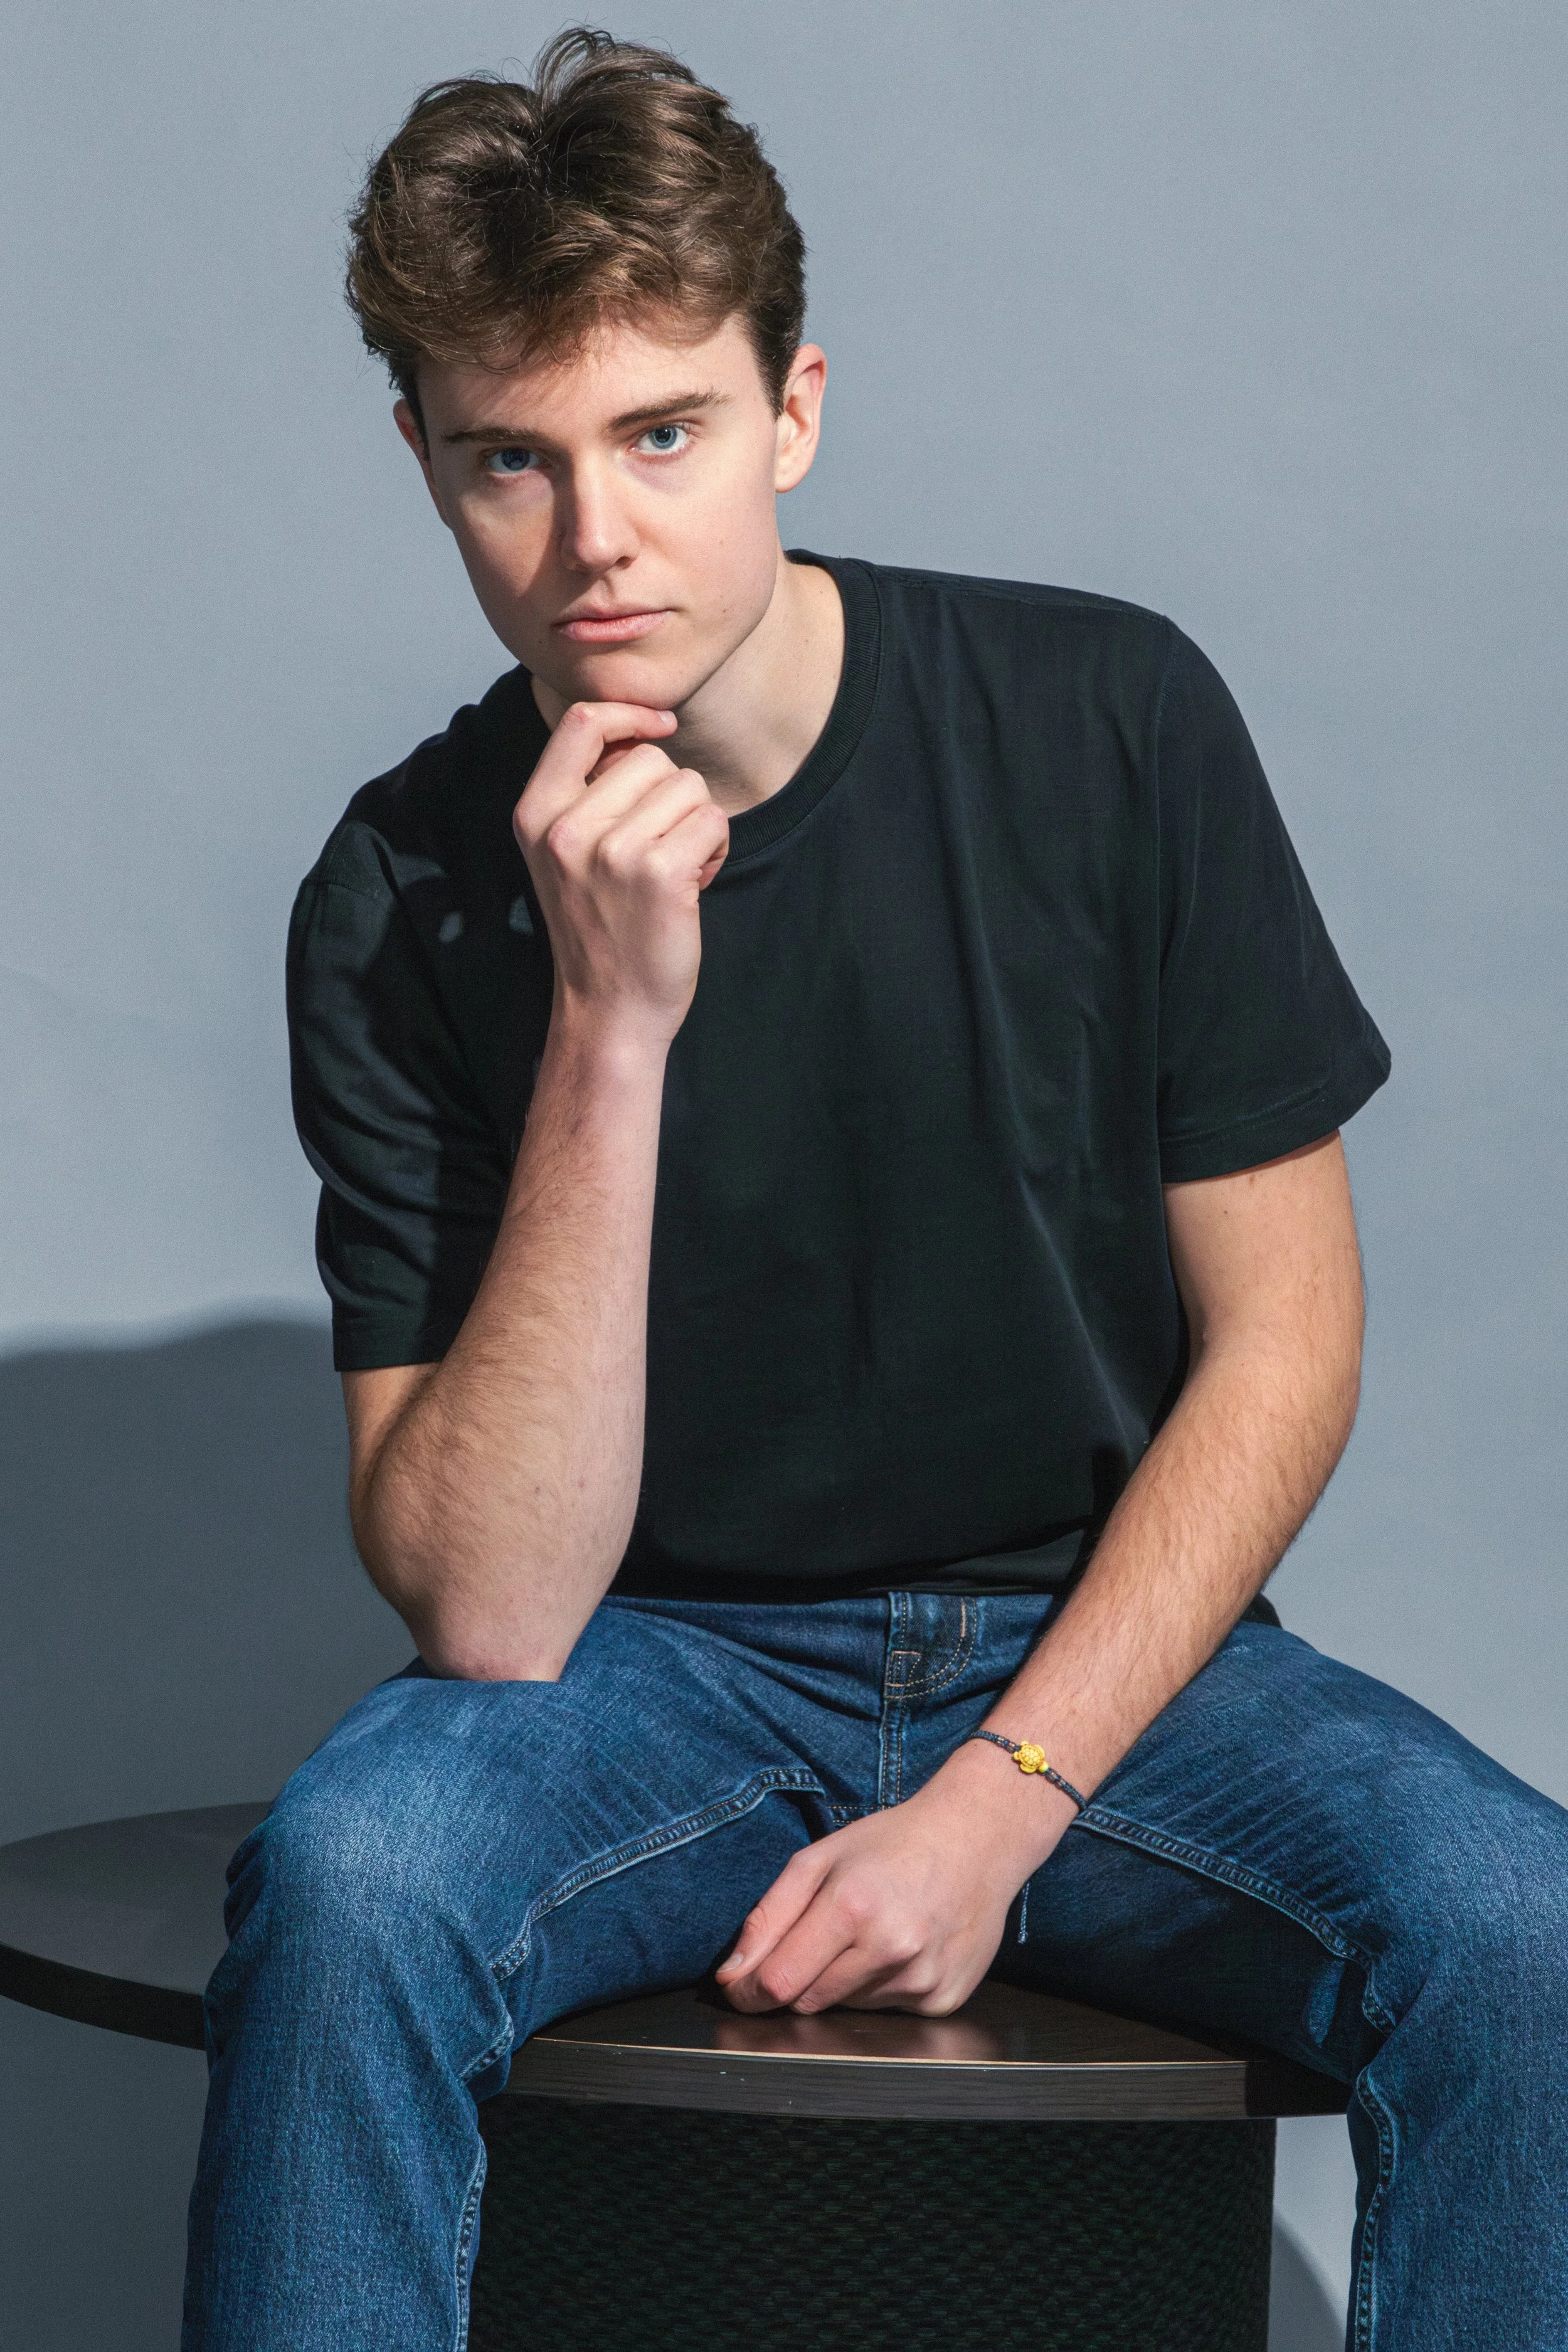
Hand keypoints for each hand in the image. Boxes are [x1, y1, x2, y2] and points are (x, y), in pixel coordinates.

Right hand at [514, 702, 729, 1047]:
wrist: (608, 1010)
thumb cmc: (598, 928)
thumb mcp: (564, 853)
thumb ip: (587, 793)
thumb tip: (641, 732)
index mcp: (535, 814)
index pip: (580, 722)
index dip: (629, 713)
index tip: (659, 726)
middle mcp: (566, 828)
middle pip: (650, 757)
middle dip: (670, 796)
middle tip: (658, 849)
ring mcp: (612, 850)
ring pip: (688, 787)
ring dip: (696, 825)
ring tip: (673, 871)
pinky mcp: (659, 873)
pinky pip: (714, 822)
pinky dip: (716, 850)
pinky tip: (693, 885)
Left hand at [715, 1751, 1075, 2016]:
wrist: (978, 1839)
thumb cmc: (892, 1843)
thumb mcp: (819, 1859)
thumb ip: (768, 1917)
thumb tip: (731, 1976)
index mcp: (852, 1906)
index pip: (779, 1981)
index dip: (748, 1991)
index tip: (739, 1987)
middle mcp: (891, 1949)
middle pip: (808, 2001)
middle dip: (796, 1980)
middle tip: (816, 1939)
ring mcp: (922, 1979)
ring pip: (846, 2008)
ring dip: (841, 1982)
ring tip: (868, 1933)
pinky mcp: (944, 1999)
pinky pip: (886, 2011)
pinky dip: (879, 1987)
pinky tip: (899, 1948)